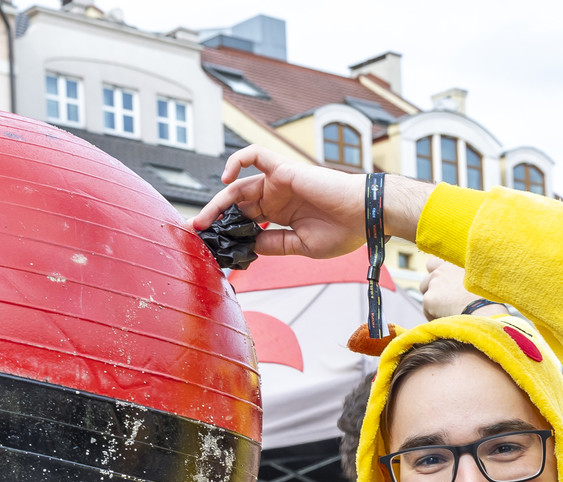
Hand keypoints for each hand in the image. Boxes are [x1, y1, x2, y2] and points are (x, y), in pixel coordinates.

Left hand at [191, 147, 429, 255]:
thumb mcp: (301, 246)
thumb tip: (248, 247)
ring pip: (237, 185)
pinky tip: (224, 179)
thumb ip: (273, 244)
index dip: (227, 232)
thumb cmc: (343, 231)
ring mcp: (279, 182)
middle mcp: (277, 197)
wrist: (367, 216)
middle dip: (213, 218)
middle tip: (196, 233)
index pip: (245, 221)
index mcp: (281, 215)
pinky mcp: (283, 168)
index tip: (211, 247)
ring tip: (202, 221)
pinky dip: (236, 160)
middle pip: (235, 204)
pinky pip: (254, 154)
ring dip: (215, 202)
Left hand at [421, 257, 493, 319]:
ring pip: (426, 294)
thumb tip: (460, 283)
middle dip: (432, 288)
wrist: (482, 308)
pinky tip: (448, 318)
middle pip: (427, 279)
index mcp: (452, 263)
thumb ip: (465, 274)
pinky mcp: (428, 299)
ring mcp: (433, 284)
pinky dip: (433, 315)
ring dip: (433, 302)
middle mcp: (440, 271)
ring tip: (448, 311)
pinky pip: (426, 310)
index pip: (434, 263)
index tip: (444, 282)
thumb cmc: (485, 296)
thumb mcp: (477, 277)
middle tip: (445, 300)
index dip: (437, 273)